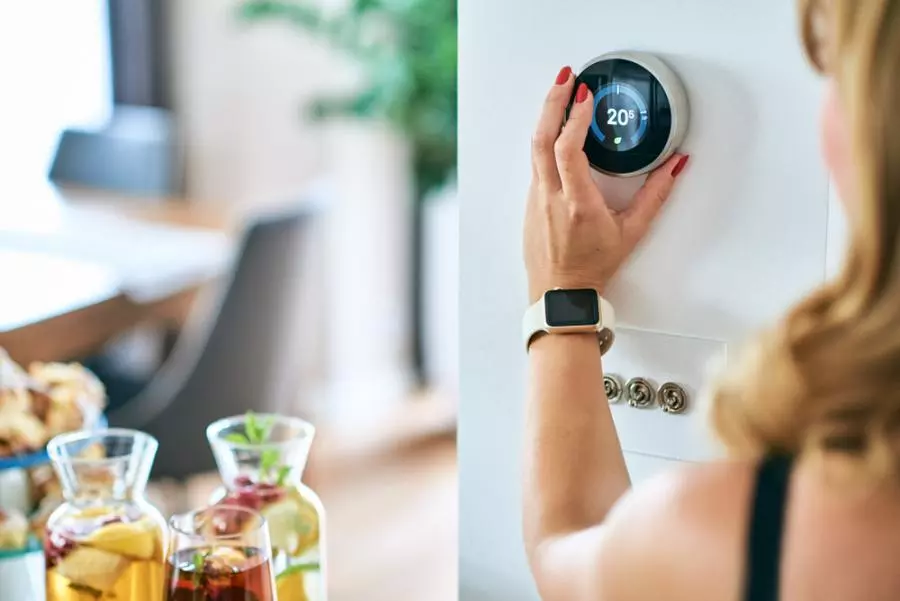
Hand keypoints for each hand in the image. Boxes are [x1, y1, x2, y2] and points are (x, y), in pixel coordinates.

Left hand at [524, 66, 689, 301]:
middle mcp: (551, 198)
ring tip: (561, 93)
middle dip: (553, 103)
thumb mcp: (632, 232)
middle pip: (541, 140)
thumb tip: (677, 164)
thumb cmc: (594, 266)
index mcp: (577, 204)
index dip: (574, 120)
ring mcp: (536, 199)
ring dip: (547, 117)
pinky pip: (535, 163)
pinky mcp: (531, 201)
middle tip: (567, 78)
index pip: (567, 151)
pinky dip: (545, 138)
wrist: (561, 293)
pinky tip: (557, 127)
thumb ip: (656, 195)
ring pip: (534, 149)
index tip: (586, 97)